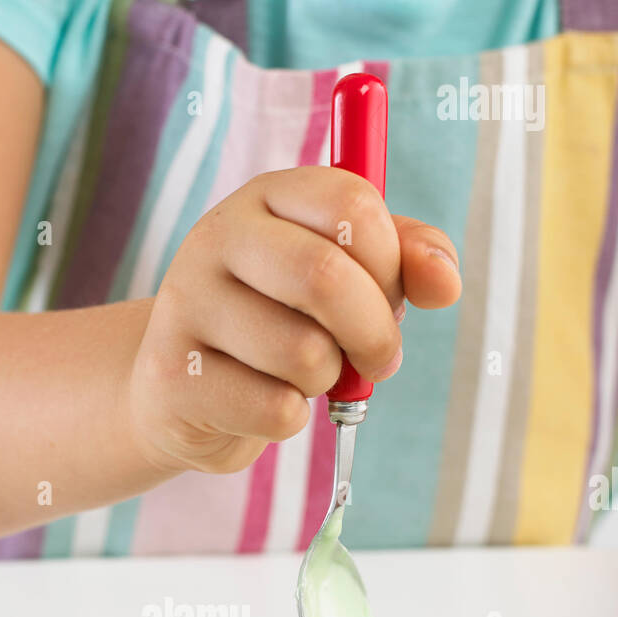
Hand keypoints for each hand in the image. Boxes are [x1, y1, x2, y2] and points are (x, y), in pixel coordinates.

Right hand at [128, 166, 460, 475]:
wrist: (181, 387)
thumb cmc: (277, 321)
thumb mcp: (345, 275)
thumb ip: (405, 261)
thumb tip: (445, 283)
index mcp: (266, 197)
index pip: (352, 205)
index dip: (392, 263)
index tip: (391, 298)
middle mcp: (216, 237)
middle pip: (325, 276)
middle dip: (373, 333)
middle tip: (376, 359)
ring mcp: (185, 305)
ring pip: (304, 354)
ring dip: (327, 380)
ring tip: (306, 375)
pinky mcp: (172, 376)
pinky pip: (273, 410)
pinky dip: (290, 419)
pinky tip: (265, 403)